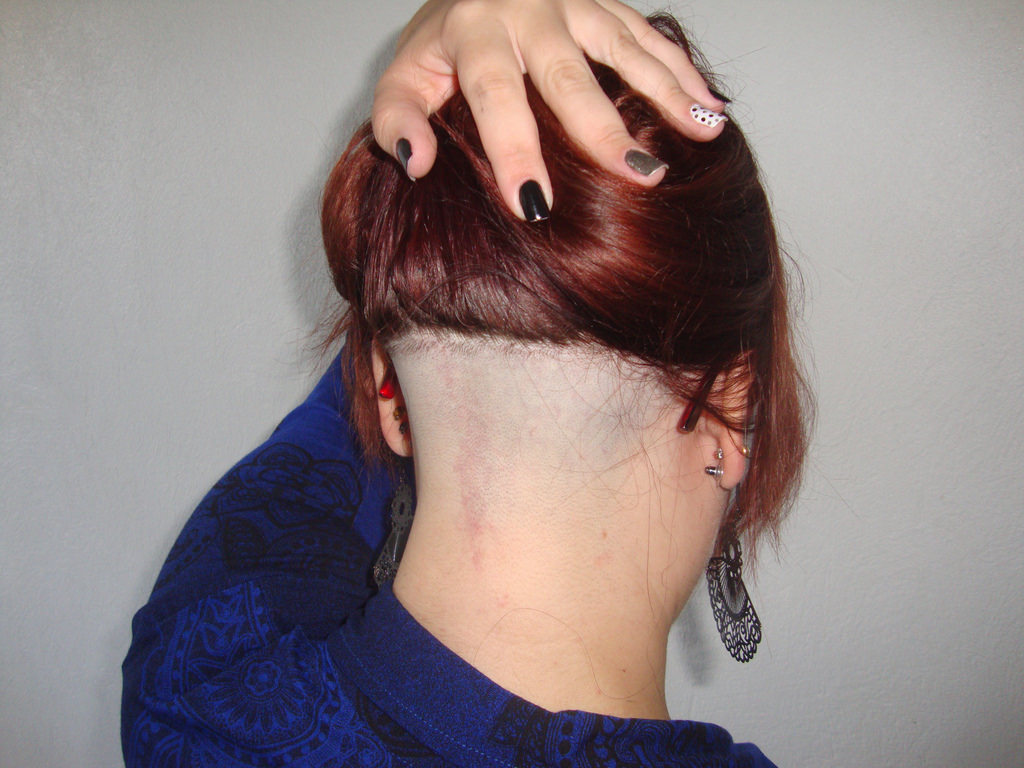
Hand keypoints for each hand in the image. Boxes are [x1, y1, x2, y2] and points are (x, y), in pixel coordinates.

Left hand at [371, 0, 726, 220]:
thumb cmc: (441, 42)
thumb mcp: (404, 74)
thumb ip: (398, 116)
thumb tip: (415, 162)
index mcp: (472, 32)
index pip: (495, 97)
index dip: (515, 152)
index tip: (534, 206)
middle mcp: (525, 9)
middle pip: (569, 76)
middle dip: (606, 130)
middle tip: (641, 178)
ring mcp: (571, 1)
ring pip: (623, 47)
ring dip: (666, 91)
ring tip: (703, 130)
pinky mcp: (601, 1)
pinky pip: (646, 33)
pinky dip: (680, 68)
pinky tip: (710, 104)